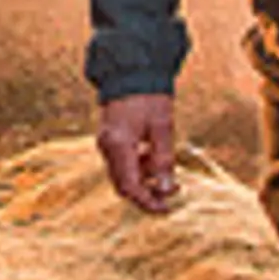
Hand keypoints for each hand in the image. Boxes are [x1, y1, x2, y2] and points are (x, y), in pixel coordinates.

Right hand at [96, 91, 182, 213]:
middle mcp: (107, 147)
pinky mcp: (109, 139)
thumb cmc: (149, 96)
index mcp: (119, 144)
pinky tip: (153, 155)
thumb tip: (165, 188)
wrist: (132, 71)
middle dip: (148, 192)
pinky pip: (122, 163)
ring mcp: (105, 143)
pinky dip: (139, 166)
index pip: (130, 186)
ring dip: (145, 178)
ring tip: (167, 167)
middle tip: (173, 190)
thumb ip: (163, 159)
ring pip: (123, 175)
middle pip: (124, 185)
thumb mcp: (162, 127)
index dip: (148, 202)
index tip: (167, 208)